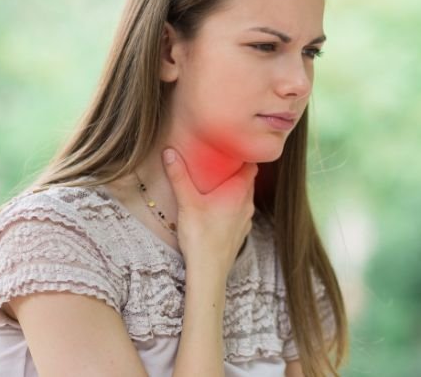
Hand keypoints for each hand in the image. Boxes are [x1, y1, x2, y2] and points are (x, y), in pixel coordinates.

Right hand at [161, 148, 257, 276]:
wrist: (209, 272)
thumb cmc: (200, 236)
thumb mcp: (187, 202)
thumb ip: (179, 176)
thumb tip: (169, 152)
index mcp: (239, 191)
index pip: (252, 166)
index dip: (245, 156)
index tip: (232, 149)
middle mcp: (247, 203)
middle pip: (247, 181)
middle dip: (236, 172)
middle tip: (220, 164)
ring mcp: (246, 220)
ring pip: (244, 198)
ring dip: (234, 190)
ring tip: (218, 184)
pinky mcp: (240, 233)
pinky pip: (240, 213)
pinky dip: (232, 207)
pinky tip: (218, 210)